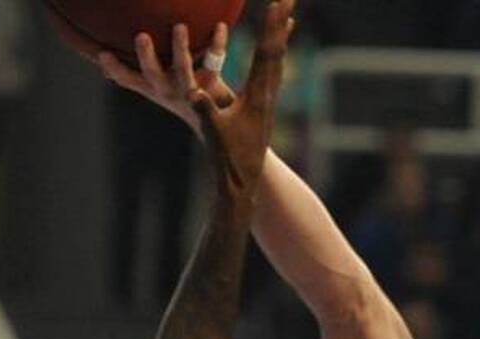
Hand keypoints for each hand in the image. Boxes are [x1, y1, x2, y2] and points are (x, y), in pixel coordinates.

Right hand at [98, 23, 235, 135]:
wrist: (219, 123)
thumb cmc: (183, 94)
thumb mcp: (157, 86)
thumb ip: (135, 73)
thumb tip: (101, 57)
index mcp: (152, 87)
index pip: (128, 79)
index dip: (114, 68)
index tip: (102, 53)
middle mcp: (168, 89)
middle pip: (152, 73)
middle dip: (145, 56)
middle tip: (141, 36)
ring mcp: (189, 89)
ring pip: (183, 68)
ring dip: (180, 48)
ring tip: (180, 27)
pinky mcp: (212, 85)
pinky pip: (214, 61)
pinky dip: (217, 43)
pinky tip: (221, 26)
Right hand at [189, 0, 294, 195]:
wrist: (243, 180)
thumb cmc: (227, 157)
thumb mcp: (213, 132)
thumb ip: (204, 111)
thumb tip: (192, 93)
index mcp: (257, 96)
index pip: (266, 55)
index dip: (271, 27)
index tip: (277, 2)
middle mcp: (268, 94)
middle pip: (277, 50)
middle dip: (280, 21)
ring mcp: (268, 99)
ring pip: (278, 59)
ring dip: (280, 34)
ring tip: (286, 11)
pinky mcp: (264, 104)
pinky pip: (273, 70)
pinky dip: (275, 51)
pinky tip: (276, 45)